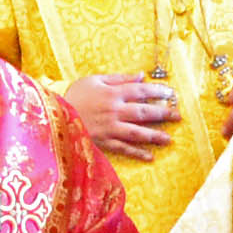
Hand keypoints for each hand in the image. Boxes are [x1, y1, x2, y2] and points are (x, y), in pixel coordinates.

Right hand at [62, 73, 177, 160]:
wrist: (54, 114)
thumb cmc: (75, 94)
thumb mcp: (96, 80)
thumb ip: (119, 78)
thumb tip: (141, 76)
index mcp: (113, 93)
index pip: (142, 91)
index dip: (159, 92)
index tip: (172, 94)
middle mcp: (114, 111)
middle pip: (144, 112)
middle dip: (163, 114)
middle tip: (178, 116)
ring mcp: (109, 128)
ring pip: (137, 132)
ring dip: (154, 136)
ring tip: (169, 138)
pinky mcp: (103, 142)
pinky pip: (123, 148)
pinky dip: (137, 152)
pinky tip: (150, 156)